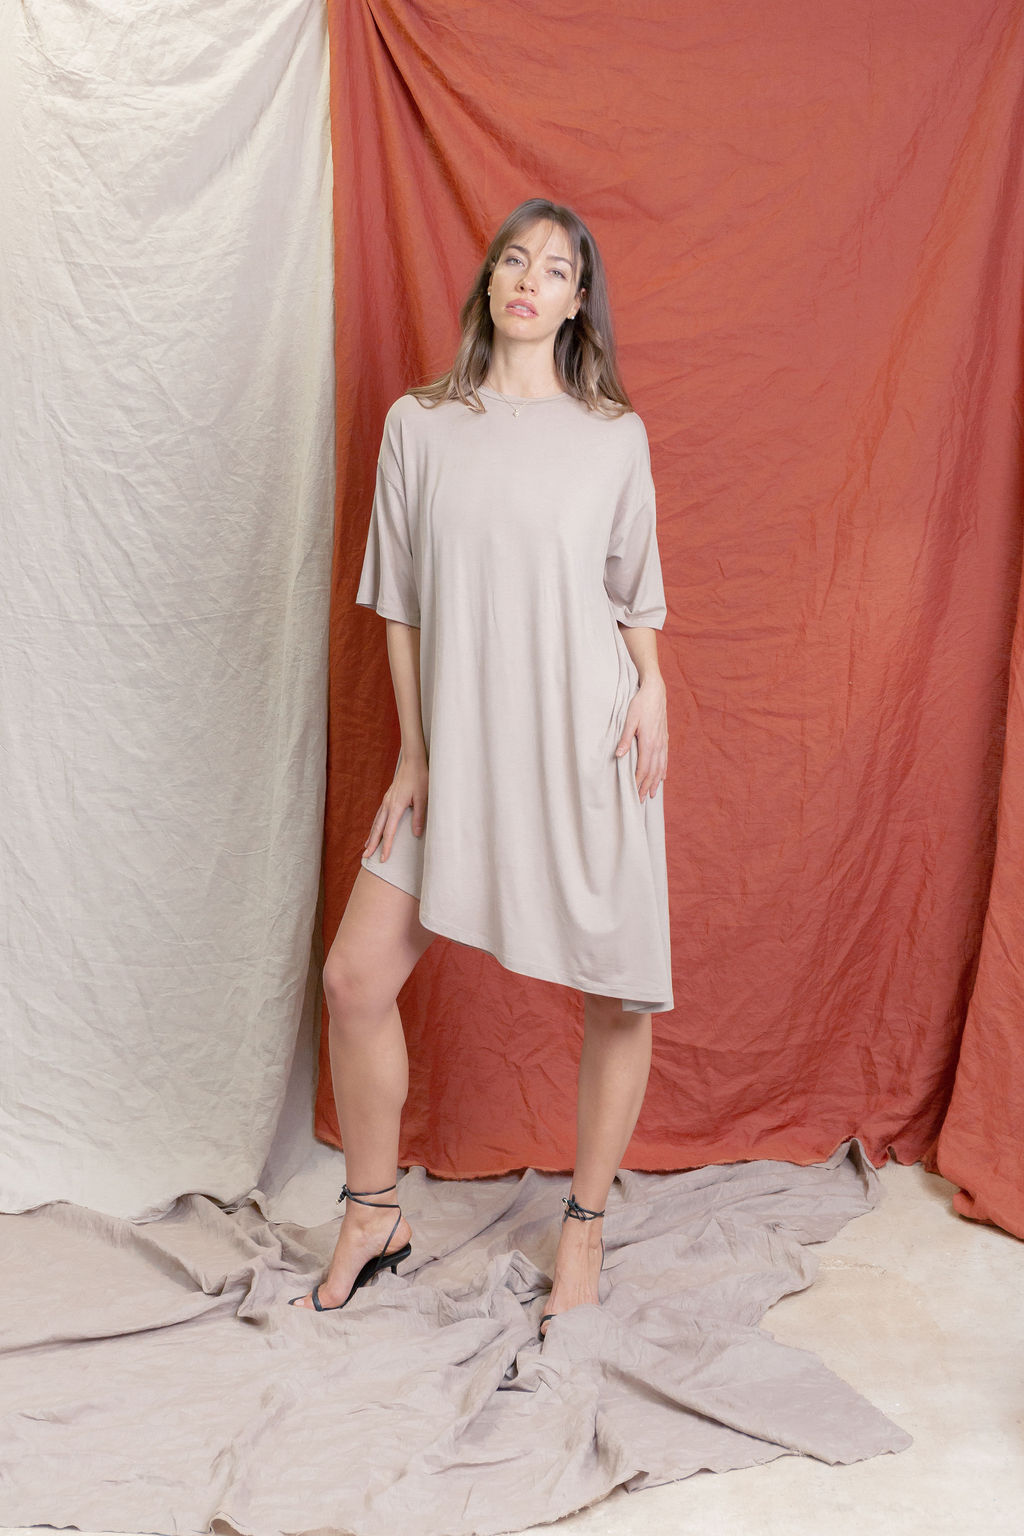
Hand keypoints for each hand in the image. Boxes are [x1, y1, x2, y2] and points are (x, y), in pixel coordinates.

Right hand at [364, 752, 428, 860]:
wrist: (413, 761)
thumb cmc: (420, 778)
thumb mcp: (423, 798)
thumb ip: (418, 816)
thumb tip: (416, 834)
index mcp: (395, 806)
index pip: (389, 832)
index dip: (386, 846)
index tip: (383, 859)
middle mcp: (387, 805)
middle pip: (377, 829)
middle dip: (372, 844)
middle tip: (366, 857)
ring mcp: (386, 801)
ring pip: (376, 822)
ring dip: (371, 835)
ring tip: (366, 847)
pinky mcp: (388, 798)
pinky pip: (378, 815)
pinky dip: (375, 825)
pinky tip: (375, 830)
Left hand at [614, 677, 667, 801]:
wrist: (655, 692)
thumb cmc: (640, 704)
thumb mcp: (629, 719)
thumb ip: (624, 739)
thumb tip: (618, 756)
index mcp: (648, 742)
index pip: (643, 768)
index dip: (638, 782)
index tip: (633, 793)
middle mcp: (658, 745)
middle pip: (653, 772)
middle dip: (647, 787)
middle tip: (641, 800)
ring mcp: (663, 742)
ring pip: (660, 767)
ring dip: (656, 782)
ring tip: (652, 794)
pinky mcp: (665, 738)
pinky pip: (665, 759)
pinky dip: (663, 771)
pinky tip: (662, 777)